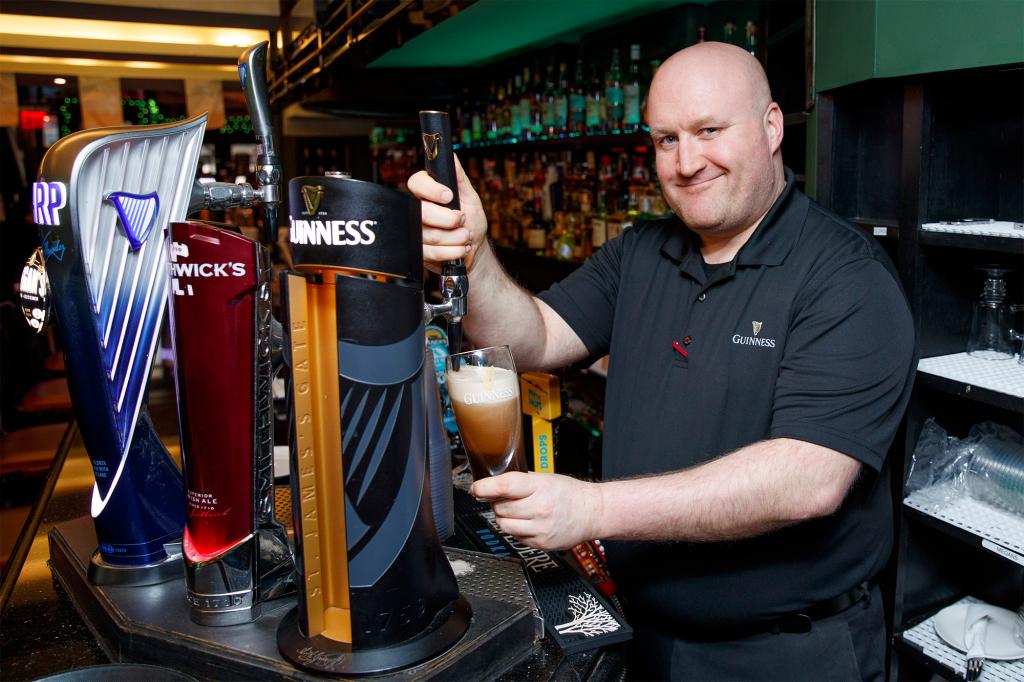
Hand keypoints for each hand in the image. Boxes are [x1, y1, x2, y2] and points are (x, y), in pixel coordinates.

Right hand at [407, 154, 488, 272]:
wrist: (473, 249)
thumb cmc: (472, 221)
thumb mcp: (470, 197)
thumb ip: (460, 178)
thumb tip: (452, 156)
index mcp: (427, 193)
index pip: (416, 183)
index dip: (431, 190)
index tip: (449, 196)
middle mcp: (418, 211)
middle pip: (423, 213)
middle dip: (450, 219)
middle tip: (463, 219)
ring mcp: (417, 232)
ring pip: (430, 235)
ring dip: (456, 238)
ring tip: (466, 236)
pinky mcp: (419, 252)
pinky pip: (432, 252)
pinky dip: (453, 251)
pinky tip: (461, 248)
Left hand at [471, 472, 602, 551]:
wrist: (592, 513)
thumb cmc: (569, 494)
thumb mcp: (546, 479)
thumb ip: (520, 482)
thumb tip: (492, 485)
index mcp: (540, 487)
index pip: (505, 486)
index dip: (486, 488)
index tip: (476, 489)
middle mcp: (540, 508)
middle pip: (500, 507)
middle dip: (499, 503)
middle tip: (509, 499)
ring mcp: (540, 528)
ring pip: (504, 524)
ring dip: (505, 517)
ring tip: (518, 511)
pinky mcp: (540, 543)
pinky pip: (515, 536)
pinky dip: (516, 529)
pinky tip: (528, 522)